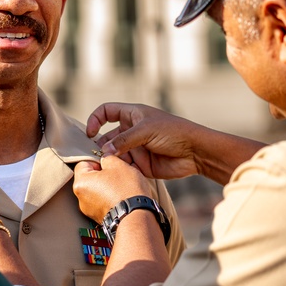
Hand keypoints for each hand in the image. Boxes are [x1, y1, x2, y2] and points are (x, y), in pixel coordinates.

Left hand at [73, 155, 152, 223]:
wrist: (136, 216)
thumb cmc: (126, 190)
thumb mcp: (118, 165)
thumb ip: (107, 157)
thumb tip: (105, 158)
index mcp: (81, 183)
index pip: (83, 163)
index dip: (97, 160)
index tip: (109, 162)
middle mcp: (81, 198)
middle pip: (90, 178)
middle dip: (103, 174)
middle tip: (117, 174)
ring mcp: (89, 210)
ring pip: (97, 190)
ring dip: (107, 186)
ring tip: (121, 186)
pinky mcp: (99, 217)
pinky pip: (103, 202)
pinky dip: (110, 198)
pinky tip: (122, 196)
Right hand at [86, 103, 204, 179]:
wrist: (195, 152)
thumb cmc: (174, 132)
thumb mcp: (146, 130)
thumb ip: (123, 140)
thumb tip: (104, 151)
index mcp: (132, 116)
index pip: (107, 112)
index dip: (95, 119)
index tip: (90, 132)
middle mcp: (131, 131)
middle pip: (106, 136)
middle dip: (99, 145)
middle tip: (94, 155)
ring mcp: (135, 148)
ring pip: (113, 154)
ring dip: (107, 159)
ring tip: (105, 166)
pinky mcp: (140, 165)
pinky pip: (123, 167)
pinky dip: (118, 170)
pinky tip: (118, 173)